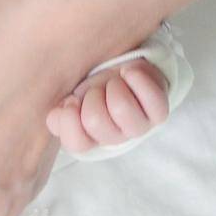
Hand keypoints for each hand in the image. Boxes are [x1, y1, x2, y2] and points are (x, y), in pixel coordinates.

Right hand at [45, 58, 169, 152]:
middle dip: (91, 95)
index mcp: (90, 137)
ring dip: (113, 86)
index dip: (70, 119)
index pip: (77, 143)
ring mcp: (139, 127)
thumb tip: (58, 114)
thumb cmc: (98, 87)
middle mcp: (115, 138)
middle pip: (95, 121)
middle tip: (98, 88)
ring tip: (115, 81)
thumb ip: (60, 112)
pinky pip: (151, 99)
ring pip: (121, 109)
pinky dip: (137, 78)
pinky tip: (129, 73)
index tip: (72, 100)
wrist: (127, 71)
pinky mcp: (158, 113)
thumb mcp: (73, 97)